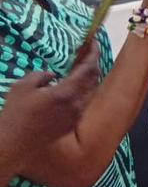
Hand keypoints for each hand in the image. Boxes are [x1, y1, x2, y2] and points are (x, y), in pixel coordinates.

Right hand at [0, 43, 100, 166]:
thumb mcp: (23, 86)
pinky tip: (75, 87)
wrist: (13, 144)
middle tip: (88, 52)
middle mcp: (76, 104)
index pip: (88, 69)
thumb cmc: (15, 114)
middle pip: (93, 79)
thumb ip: (41, 75)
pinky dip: (83, 91)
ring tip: (82, 67)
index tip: (95, 43)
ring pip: (90, 91)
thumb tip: (53, 76)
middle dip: (93, 63)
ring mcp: (76, 116)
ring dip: (89, 77)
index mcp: (66, 93)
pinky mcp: (71, 124)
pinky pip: (84, 103)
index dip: (93, 54)